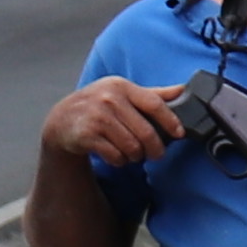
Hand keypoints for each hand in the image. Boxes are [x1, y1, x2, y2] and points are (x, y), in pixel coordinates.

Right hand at [39, 74, 186, 170]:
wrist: (62, 119)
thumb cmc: (99, 105)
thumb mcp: (123, 93)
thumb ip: (153, 94)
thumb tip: (183, 90)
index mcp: (122, 86)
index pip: (154, 104)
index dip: (170, 121)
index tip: (179, 133)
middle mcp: (109, 99)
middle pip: (146, 132)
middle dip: (155, 148)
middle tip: (156, 154)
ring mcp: (97, 117)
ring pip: (132, 147)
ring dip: (135, 156)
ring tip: (131, 152)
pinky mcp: (87, 135)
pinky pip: (116, 155)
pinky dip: (119, 160)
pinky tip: (115, 154)